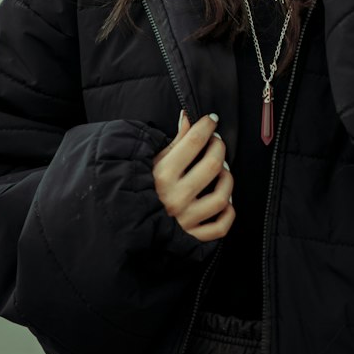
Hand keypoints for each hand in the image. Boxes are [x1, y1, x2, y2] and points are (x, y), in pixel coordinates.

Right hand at [152, 110, 234, 241]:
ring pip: (221, 197)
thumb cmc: (142, 187)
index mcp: (162, 175)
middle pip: (212, 165)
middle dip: (219, 148)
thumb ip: (175, 140)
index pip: (194, 141)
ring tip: (222, 172)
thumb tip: (188, 116)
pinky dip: (227, 213)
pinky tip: (224, 201)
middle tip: (216, 142)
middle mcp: (175, 197)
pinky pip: (220, 227)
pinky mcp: (191, 237)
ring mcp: (185, 219)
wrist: (126, 222)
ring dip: (227, 180)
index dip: (206, 125)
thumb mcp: (153, 161)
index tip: (211, 120)